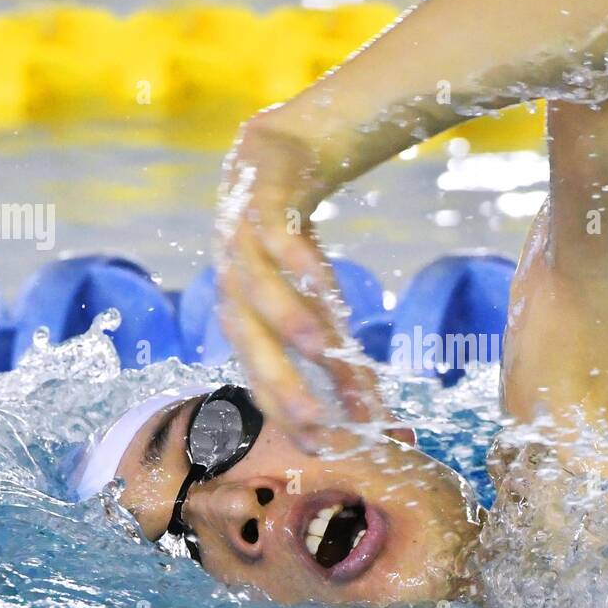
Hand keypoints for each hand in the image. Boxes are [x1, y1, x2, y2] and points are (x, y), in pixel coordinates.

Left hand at [216, 116, 394, 450]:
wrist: (273, 159)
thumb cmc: (294, 243)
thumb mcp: (315, 301)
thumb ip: (336, 349)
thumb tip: (374, 409)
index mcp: (244, 321)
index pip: (261, 379)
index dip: (288, 415)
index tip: (323, 448)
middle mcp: (233, 290)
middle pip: (255, 346)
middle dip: (284, 386)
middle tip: (317, 422)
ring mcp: (239, 247)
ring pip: (261, 292)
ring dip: (290, 322)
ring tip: (323, 352)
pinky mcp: (256, 206)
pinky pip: (275, 236)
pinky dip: (297, 259)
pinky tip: (325, 280)